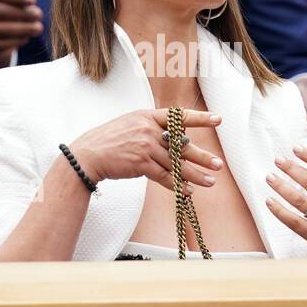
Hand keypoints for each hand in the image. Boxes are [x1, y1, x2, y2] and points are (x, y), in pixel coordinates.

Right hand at [68, 108, 224, 193]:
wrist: (88, 154)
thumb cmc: (110, 140)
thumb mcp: (131, 124)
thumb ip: (152, 127)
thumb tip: (175, 136)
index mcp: (148, 116)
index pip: (178, 116)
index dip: (200, 118)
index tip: (218, 119)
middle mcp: (148, 130)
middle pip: (181, 144)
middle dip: (202, 156)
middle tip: (218, 164)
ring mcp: (145, 147)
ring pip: (175, 164)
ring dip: (194, 175)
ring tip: (209, 181)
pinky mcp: (141, 164)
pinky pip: (164, 176)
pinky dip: (177, 185)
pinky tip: (188, 191)